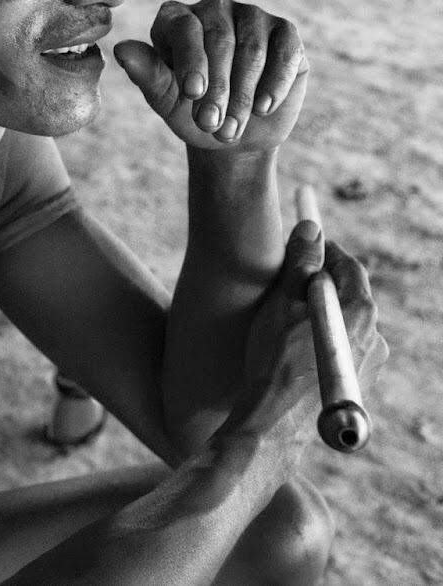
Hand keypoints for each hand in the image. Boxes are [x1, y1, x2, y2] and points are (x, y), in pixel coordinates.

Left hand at [113, 0, 308, 151]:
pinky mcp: (286, 32)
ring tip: (232, 129)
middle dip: (218, 87)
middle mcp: (213, 7)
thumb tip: (121, 49)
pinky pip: (286, 51)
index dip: (190, 60)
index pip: (185, 28)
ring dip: (244, 94)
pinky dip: (276, 82)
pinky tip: (264, 108)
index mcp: (176, 16)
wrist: (232, 133)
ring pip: (253, 48)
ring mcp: (252, 16)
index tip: (193, 94)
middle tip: (212, 125)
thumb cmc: (189, 110)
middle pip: (220, 40)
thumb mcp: (164, 97)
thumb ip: (145, 72)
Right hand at [234, 221, 384, 438]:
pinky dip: (324, 338)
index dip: (325, 251)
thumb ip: (301, 261)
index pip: (349, 267)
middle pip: (351, 295)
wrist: (275, 419)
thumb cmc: (274, 357)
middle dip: (323, 283)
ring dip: (322, 313)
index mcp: (359, 311)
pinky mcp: (359, 383)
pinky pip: (345, 348)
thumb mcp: (282, 300)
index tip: (303, 246)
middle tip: (290, 279)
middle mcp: (374, 336)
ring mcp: (370, 363)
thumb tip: (311, 228)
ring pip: (347, 324)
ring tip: (288, 317)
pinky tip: (297, 346)